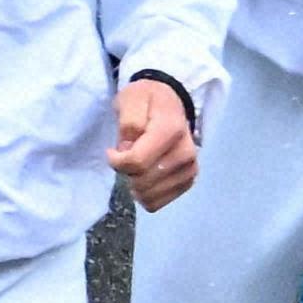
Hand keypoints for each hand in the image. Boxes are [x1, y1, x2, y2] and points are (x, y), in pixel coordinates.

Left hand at [108, 73, 202, 207]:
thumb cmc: (146, 101)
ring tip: (138, 164)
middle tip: (126, 155)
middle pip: (142, 181)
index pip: (138, 162)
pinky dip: (145, 194)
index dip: (117, 161)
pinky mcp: (188, 182)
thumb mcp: (130, 99)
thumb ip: (128, 122)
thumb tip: (128, 150)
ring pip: (150, 196)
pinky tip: (145, 177)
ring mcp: (190, 169)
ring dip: (135, 184)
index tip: (112, 151)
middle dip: (126, 172)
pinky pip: (158, 203)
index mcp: (171, 130)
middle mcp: (186, 153)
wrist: (170, 104)